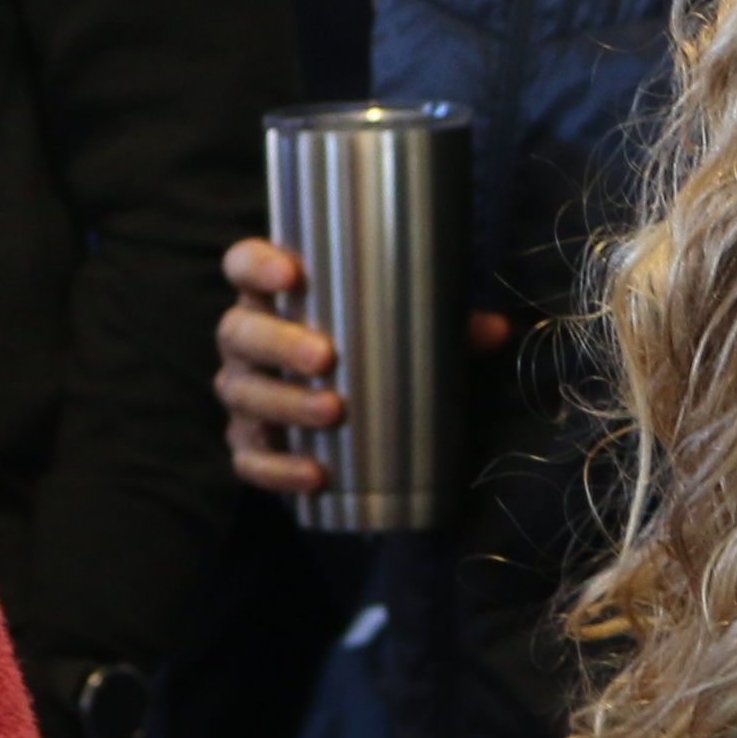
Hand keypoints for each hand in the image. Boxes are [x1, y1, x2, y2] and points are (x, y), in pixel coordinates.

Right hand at [216, 237, 508, 502]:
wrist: (333, 411)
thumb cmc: (364, 348)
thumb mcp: (402, 328)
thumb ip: (443, 323)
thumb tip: (496, 330)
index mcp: (271, 295)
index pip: (242, 263)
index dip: (256, 265)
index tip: (292, 274)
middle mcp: (245, 340)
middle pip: (240, 332)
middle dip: (278, 343)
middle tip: (324, 356)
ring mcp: (242, 392)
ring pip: (243, 395)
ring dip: (284, 404)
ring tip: (332, 411)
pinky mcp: (248, 444)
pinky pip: (249, 459)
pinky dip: (278, 468)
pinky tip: (314, 474)